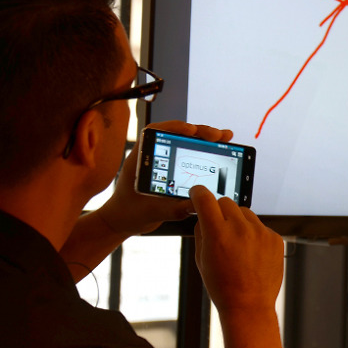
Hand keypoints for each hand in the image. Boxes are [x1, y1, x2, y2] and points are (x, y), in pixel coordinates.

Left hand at [97, 121, 233, 237]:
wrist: (123, 220)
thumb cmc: (129, 214)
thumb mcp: (152, 213)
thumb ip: (173, 209)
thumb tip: (197, 204)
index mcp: (141, 158)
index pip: (157, 132)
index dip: (175, 127)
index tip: (191, 130)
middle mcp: (153, 154)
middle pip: (177, 133)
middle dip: (200, 131)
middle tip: (218, 135)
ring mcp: (164, 159)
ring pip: (186, 141)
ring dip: (205, 138)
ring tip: (225, 137)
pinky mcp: (173, 167)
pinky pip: (190, 152)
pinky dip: (205, 149)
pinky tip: (220, 148)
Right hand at [190, 185, 283, 315]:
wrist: (249, 305)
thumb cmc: (222, 286)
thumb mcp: (201, 260)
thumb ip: (201, 232)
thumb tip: (203, 216)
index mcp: (218, 233)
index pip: (206, 199)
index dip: (199, 193)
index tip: (198, 193)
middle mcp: (241, 229)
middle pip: (226, 202)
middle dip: (219, 211)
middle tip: (218, 227)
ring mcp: (261, 232)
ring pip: (244, 212)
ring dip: (237, 222)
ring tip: (236, 246)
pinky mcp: (274, 238)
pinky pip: (260, 226)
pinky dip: (253, 234)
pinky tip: (251, 253)